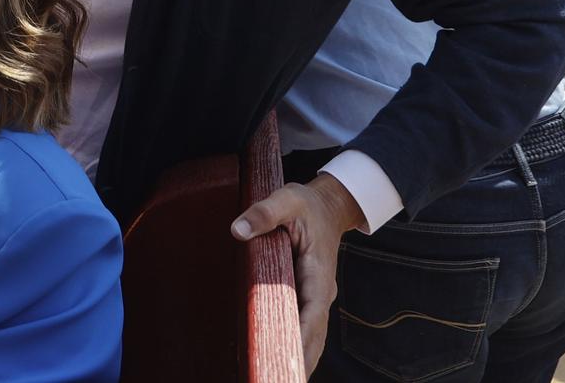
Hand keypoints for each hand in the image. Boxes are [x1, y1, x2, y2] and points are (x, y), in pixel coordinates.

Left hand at [232, 173, 364, 370]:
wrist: (328, 206)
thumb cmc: (306, 204)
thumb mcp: (286, 199)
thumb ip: (263, 212)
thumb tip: (237, 230)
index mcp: (318, 271)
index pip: (311, 311)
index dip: (300, 336)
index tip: (289, 357)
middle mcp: (321, 290)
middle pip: (314, 333)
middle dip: (301, 359)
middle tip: (281, 379)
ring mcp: (316, 296)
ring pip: (311, 334)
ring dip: (300, 357)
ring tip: (282, 377)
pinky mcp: (307, 296)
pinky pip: (304, 326)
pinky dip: (296, 344)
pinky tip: (280, 359)